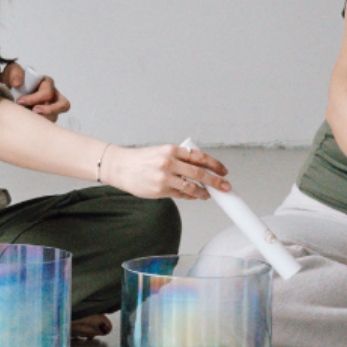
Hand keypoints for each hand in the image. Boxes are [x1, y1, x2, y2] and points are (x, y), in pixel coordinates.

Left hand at [1, 63, 69, 122]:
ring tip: (27, 118)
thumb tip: (17, 84)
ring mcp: (52, 107)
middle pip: (61, 105)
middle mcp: (54, 95)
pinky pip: (48, 124)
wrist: (9, 91)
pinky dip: (39, 126)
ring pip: (55, 117)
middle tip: (33, 112)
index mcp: (47, 83)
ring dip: (42, 119)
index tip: (19, 101)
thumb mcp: (12, 71)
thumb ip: (15, 73)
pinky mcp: (47, 117)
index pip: (47, 93)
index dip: (34, 99)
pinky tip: (28, 124)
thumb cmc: (14, 80)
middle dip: (47, 110)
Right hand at [100, 144, 230, 199]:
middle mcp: (168, 162)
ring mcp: (164, 178)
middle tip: (226, 186)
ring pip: (191, 187)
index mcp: (171, 150)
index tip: (224, 171)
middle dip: (216, 181)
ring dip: (204, 192)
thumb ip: (179, 158)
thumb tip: (200, 168)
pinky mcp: (160, 190)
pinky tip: (194, 196)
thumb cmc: (142, 160)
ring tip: (209, 194)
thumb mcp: (161, 152)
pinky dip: (190, 197)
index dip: (214, 164)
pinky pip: (181, 195)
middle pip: (199, 173)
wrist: (120, 167)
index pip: (199, 156)